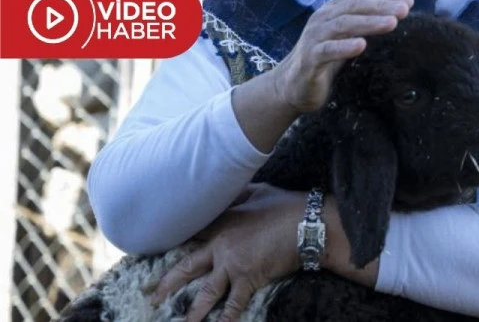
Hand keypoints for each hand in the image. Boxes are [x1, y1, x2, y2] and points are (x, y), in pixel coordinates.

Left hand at [149, 184, 304, 321]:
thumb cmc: (286, 204)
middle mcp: (221, 245)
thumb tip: (230, 189)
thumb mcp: (259, 190)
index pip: (192, 232)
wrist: (307, 223)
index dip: (175, 240)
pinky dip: (225, 318)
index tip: (160, 247)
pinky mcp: (249, 278)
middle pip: (187, 266)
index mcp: (222, 222)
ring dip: (191, 310)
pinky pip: (234, 303)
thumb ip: (239, 194)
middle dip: (167, 283)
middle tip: (151, 295)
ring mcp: (233, 264)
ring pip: (205, 292)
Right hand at [273, 0, 412, 113]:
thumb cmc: (328, 58)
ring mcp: (315, 36)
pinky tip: (361, 46)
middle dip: (382, 7)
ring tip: (391, 24)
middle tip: (405, 10)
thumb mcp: (348, 37)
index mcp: (335, 10)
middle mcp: (324, 18)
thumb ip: (367, 25)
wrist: (295, 84)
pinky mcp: (310, 57)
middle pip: (356, 7)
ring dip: (369, 23)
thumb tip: (400, 16)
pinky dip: (344, 47)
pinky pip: (328, 50)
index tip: (410, 2)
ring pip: (344, 25)